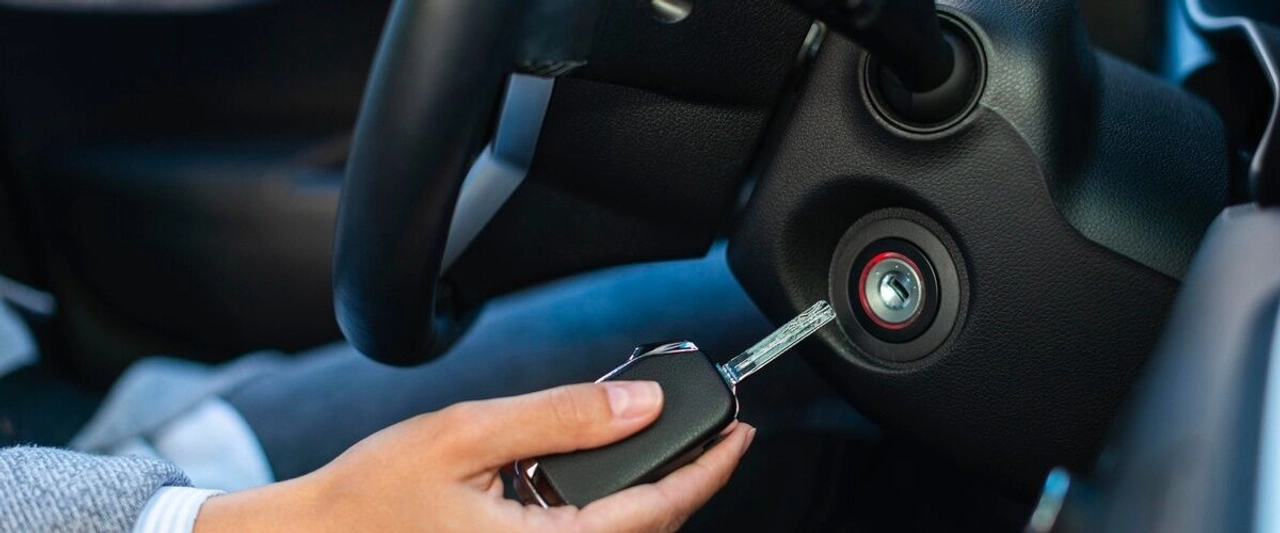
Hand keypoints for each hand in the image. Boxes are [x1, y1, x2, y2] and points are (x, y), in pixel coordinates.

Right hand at [194, 381, 755, 532]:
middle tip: (712, 431)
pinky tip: (598, 477)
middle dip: (687, 481)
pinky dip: (609, 513)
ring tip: (665, 447)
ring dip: (650, 498)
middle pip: (649, 531)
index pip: (659, 510)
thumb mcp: (464, 435)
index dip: (711, 468)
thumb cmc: (369, 498)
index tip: (742, 432)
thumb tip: (639, 402)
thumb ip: (558, 417)